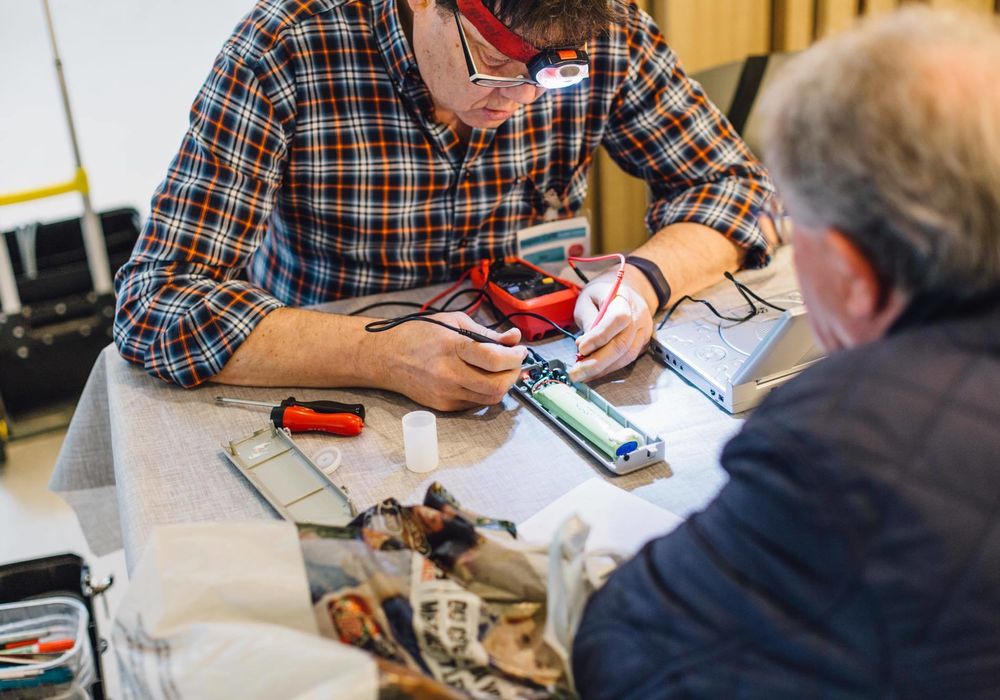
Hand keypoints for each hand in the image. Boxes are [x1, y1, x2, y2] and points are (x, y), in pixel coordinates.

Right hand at [377, 312, 525, 410]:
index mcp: (452, 347)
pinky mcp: (444, 406)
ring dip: (502, 385)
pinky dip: (485, 392)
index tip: (520, 351)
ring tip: (500, 370)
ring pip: (490, 398)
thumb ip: (487, 333)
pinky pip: (476, 402)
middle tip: (514, 364)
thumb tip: (513, 339)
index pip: (494, 359)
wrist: (385, 357)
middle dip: (514, 375)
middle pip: (497, 385)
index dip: (515, 357)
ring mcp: (446, 393)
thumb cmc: (418, 334)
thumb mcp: (453, 322)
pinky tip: (480, 378)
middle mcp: (449, 374)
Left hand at [569, 279, 652, 382]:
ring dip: (602, 369)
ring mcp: (643, 331)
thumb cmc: (602, 295)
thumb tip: (583, 346)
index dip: (600, 336)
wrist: (624, 291)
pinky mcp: (642, 343)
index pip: (617, 319)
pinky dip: (609, 368)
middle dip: (596, 362)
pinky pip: (627, 360)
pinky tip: (594, 372)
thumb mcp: (587, 299)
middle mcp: (638, 316)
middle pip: (622, 344)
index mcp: (624, 298)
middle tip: (576, 373)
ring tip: (582, 374)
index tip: (581, 348)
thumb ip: (587, 319)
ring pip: (626, 356)